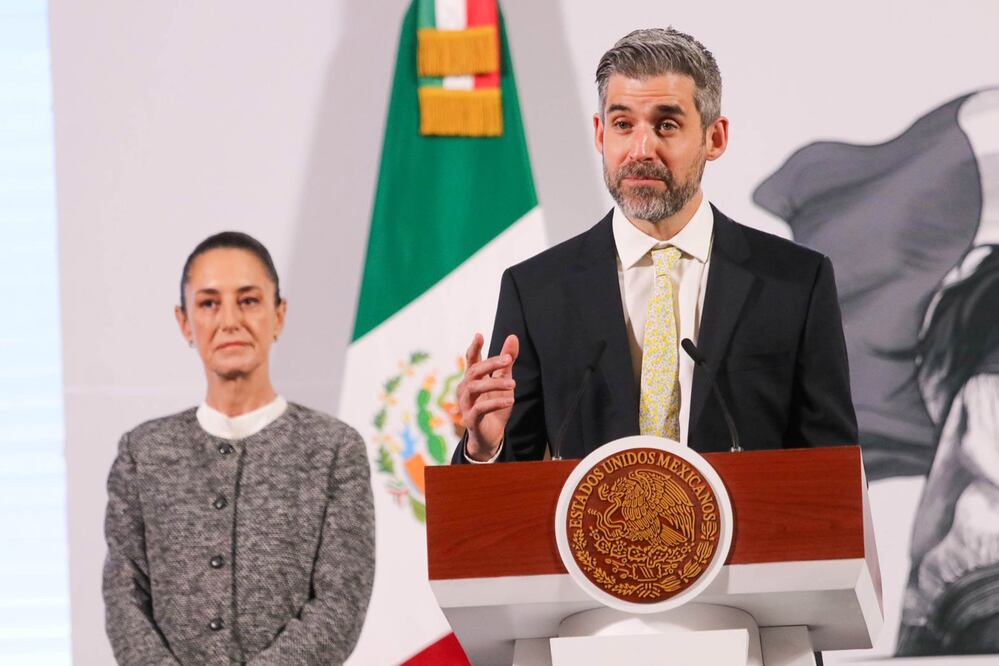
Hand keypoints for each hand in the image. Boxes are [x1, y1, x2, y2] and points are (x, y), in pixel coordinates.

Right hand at [457, 333, 518, 460]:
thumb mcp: (504, 381)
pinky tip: (510, 400)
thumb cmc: (495, 406)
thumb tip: (513, 336)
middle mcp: (465, 389)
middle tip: (508, 360)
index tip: (479, 335)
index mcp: (472, 379)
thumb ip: (507, 362)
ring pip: (475, 388)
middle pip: (474, 371)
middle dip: (491, 363)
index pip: (471, 360)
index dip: (474, 347)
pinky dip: (496, 402)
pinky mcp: (471, 419)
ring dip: (495, 384)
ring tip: (513, 384)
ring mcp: (466, 404)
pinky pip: (481, 408)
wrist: (491, 436)